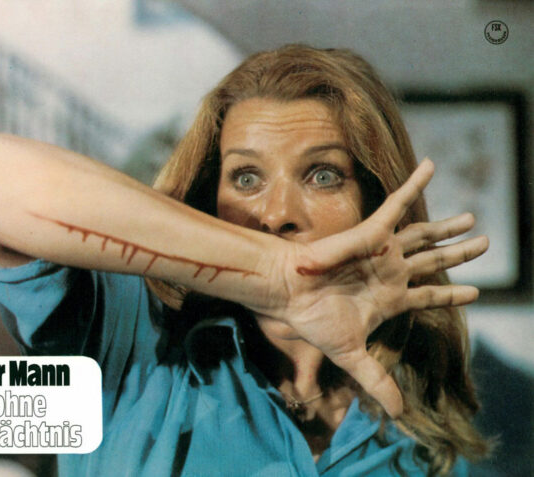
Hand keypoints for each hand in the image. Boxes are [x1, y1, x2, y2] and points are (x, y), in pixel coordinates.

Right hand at [256, 159, 488, 417]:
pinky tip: (432, 165)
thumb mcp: (352, 356)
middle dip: (459, 253)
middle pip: (432, 260)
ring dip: (448, 227)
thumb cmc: (314, 321)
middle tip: (484, 244)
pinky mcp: (372, 232)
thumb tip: (396, 414)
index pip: (428, 296)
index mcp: (388, 298)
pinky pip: (398, 203)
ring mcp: (383, 250)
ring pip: (423, 233)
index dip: (451, 295)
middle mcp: (389, 271)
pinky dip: (415, 184)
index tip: (474, 294)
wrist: (289, 294)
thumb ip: (376, 380)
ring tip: (472, 219)